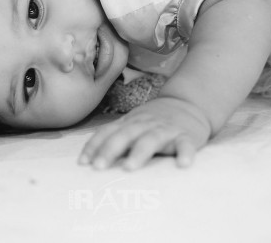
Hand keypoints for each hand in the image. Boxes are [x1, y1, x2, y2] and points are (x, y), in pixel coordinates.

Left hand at [79, 98, 210, 169]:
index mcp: (130, 123)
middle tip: (98, 167)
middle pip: (126, 135)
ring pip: (152, 139)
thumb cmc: (154, 120)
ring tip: (130, 168)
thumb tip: (89, 159)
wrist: (188, 103)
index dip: (94, 145)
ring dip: (140, 152)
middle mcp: (145, 124)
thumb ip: (115, 137)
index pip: (108, 132)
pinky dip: (185, 153)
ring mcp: (166, 129)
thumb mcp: (133, 124)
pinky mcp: (187, 136)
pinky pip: (186, 144)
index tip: (82, 163)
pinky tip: (183, 164)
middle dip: (110, 149)